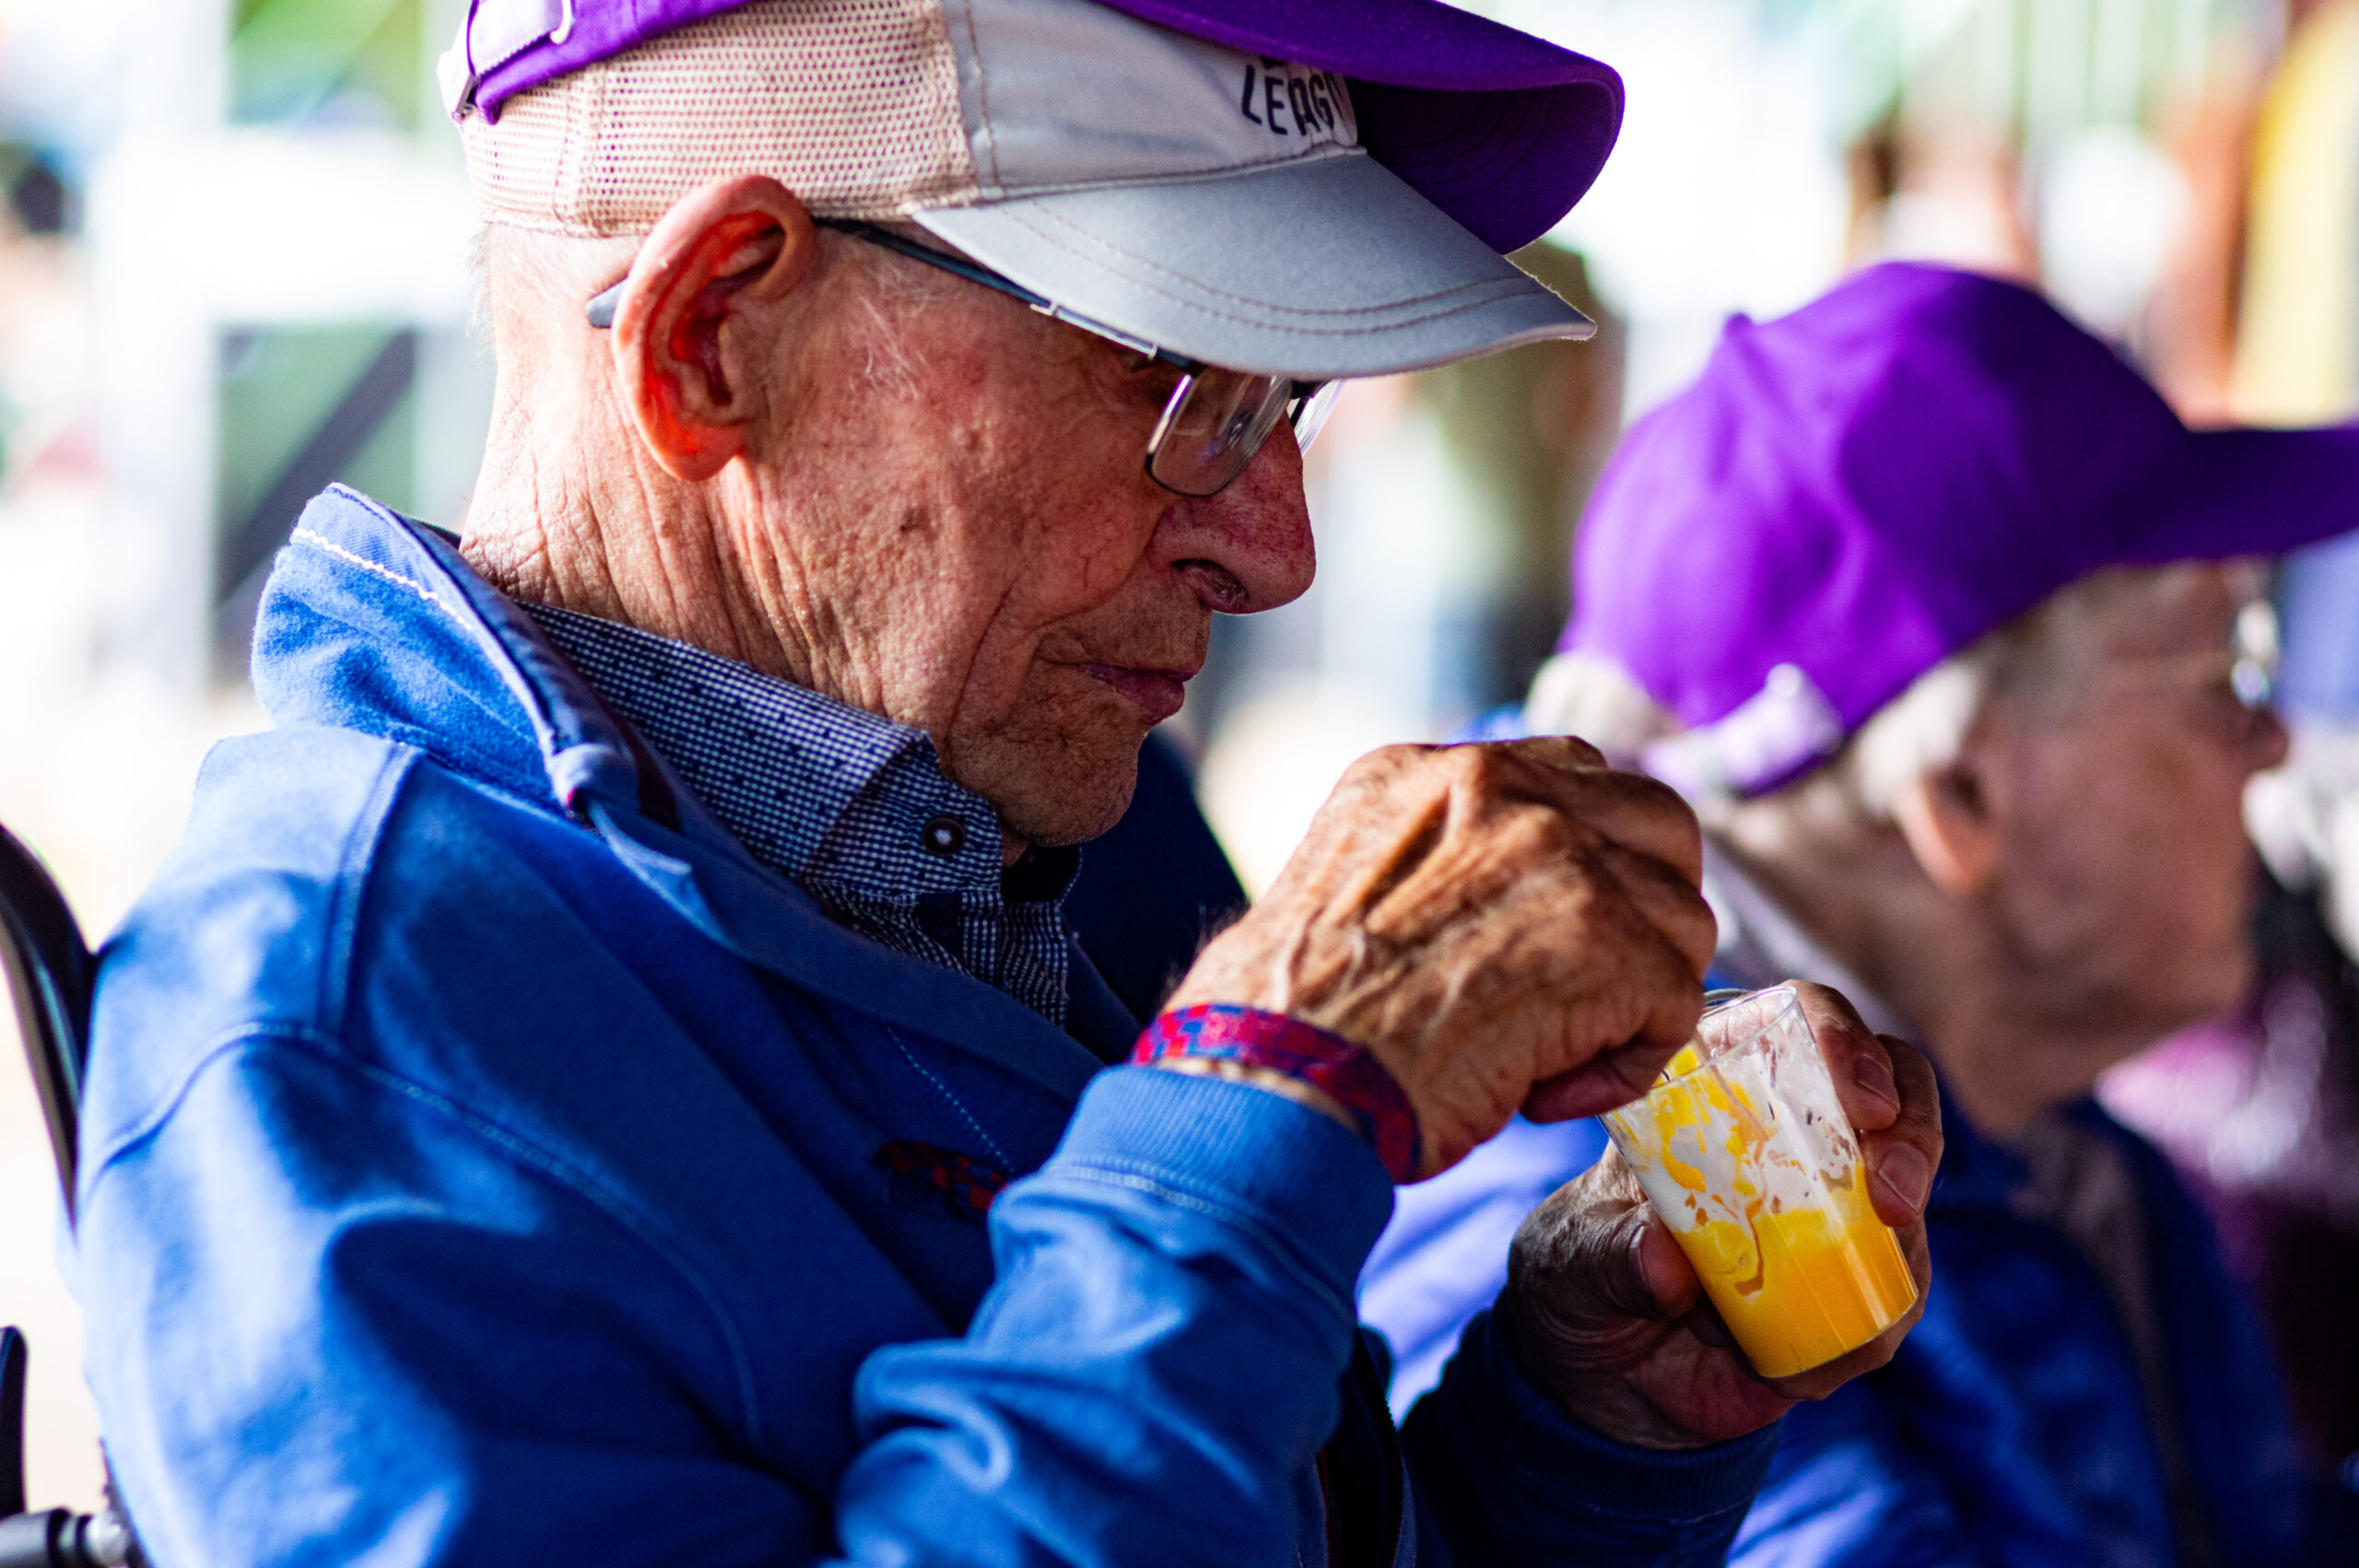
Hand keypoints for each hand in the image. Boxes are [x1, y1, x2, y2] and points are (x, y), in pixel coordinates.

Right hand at [1164, 737, 1716, 1177]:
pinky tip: (1542, 1092)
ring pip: (1681, 921)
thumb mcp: (1345, 884)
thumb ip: (1434, 861)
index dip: (1590, 862)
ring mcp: (1565, 858)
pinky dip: (1624, 1064)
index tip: (1557, 930)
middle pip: (1658, 825)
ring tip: (1543, 1055)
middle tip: (1585, 988)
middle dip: (1645, 911)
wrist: (1279, 1076)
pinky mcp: (1610, 943)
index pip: (1574, 777)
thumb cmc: (1288, 1019)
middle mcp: (1503, 788)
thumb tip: (1506, 906)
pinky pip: (1676, 1004)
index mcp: (1429, 771)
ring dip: (1633, 998)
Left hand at [1500, 982, 1940, 1447]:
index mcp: (1721, 1085)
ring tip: (1873, 1259)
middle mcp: (1792, 1133)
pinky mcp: (1852, 1286)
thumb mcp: (1576, 1254)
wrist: (1596, 1371)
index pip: (1800, 1023)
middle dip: (1909, 1128)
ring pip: (1908, 1186)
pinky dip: (1878, 1319)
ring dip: (1906, 1228)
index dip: (1842, 1041)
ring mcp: (1833, 1208)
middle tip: (1890, 1187)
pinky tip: (1828, 1350)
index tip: (1859, 1099)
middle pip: (1892, 1090)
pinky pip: (1894, 1294)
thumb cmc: (1578, 1273)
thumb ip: (1614, 1252)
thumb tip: (1669, 1263)